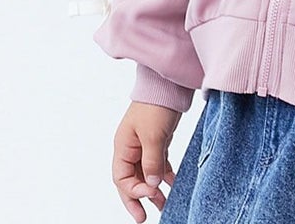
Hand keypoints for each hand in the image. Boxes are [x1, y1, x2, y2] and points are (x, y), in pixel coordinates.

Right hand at [112, 101, 181, 221]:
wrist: (168, 84)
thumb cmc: (156, 105)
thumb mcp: (153, 135)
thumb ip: (152, 162)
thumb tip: (152, 186)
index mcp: (123, 146)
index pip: (122, 178)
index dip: (134, 191)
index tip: (150, 195)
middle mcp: (131, 147)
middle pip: (131, 180)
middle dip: (137, 199)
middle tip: (144, 218)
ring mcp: (144, 144)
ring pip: (145, 174)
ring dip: (153, 190)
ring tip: (163, 206)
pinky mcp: (157, 141)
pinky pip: (157, 164)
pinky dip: (163, 175)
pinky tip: (172, 185)